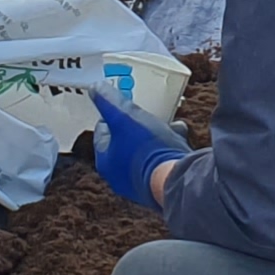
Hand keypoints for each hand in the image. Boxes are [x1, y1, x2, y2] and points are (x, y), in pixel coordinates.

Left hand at [89, 89, 190, 209]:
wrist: (175, 179)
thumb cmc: (146, 148)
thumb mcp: (125, 117)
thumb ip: (109, 102)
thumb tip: (95, 89)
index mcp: (106, 160)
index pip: (102, 132)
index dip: (112, 114)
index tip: (122, 103)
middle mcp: (120, 176)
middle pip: (125, 142)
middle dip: (136, 126)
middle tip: (145, 113)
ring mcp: (141, 183)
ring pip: (145, 152)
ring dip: (155, 136)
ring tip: (166, 122)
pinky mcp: (160, 186)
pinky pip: (161, 161)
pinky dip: (168, 148)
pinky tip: (179, 135)